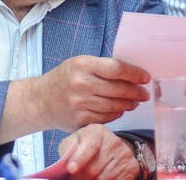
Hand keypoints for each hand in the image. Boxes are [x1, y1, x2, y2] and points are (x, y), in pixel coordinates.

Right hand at [0, 56, 149, 143]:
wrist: (40, 101)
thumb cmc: (64, 78)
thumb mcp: (79, 63)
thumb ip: (101, 67)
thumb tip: (131, 73)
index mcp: (82, 65)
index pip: (116, 68)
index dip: (134, 73)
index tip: (145, 77)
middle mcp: (81, 84)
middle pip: (118, 89)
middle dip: (136, 92)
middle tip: (144, 93)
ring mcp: (80, 105)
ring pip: (114, 106)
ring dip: (129, 104)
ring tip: (135, 101)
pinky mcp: (80, 121)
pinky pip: (106, 118)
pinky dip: (117, 114)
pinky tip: (121, 110)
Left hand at [59, 124, 139, 179]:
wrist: (110, 146)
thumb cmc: (85, 145)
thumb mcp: (75, 141)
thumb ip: (68, 150)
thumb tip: (67, 165)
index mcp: (96, 131)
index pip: (90, 146)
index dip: (80, 158)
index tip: (71, 168)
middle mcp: (113, 141)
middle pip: (94, 168)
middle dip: (81, 177)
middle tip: (74, 178)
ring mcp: (124, 154)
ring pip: (104, 178)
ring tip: (87, 178)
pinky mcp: (131, 167)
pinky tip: (99, 178)